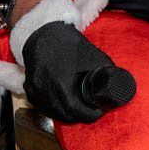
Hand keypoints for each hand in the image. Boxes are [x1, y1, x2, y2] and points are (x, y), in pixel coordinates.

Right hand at [21, 22, 135, 123]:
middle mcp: (45, 87)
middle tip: (91, 112)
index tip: (98, 113)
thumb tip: (119, 82)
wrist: (43, 32)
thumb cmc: (68, 42)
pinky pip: (42, 107)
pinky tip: (63, 105)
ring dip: (66, 115)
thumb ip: (105, 69)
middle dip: (79, 116)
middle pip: (63, 114)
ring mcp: (34, 89)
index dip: (89, 115)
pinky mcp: (29, 89)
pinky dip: (53, 109)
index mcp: (61, 79)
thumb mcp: (91, 54)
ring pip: (52, 113)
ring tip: (79, 111)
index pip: (75, 109)